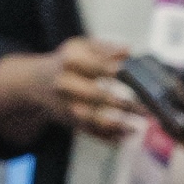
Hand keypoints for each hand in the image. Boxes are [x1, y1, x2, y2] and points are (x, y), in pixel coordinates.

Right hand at [0, 39, 137, 142]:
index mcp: (70, 61)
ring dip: (118, 124)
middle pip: (98, 96)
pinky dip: (109, 138)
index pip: (100, 67)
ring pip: (94, 119)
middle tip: (147, 106)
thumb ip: (105, 48)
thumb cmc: (65, 63)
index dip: (122, 73)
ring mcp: (67, 106)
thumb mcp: (80, 46)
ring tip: (138, 125)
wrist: (36, 83)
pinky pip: (91, 133)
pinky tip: (126, 136)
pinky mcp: (70, 122)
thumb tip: (128, 52)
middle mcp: (66, 84)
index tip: (141, 78)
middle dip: (124, 102)